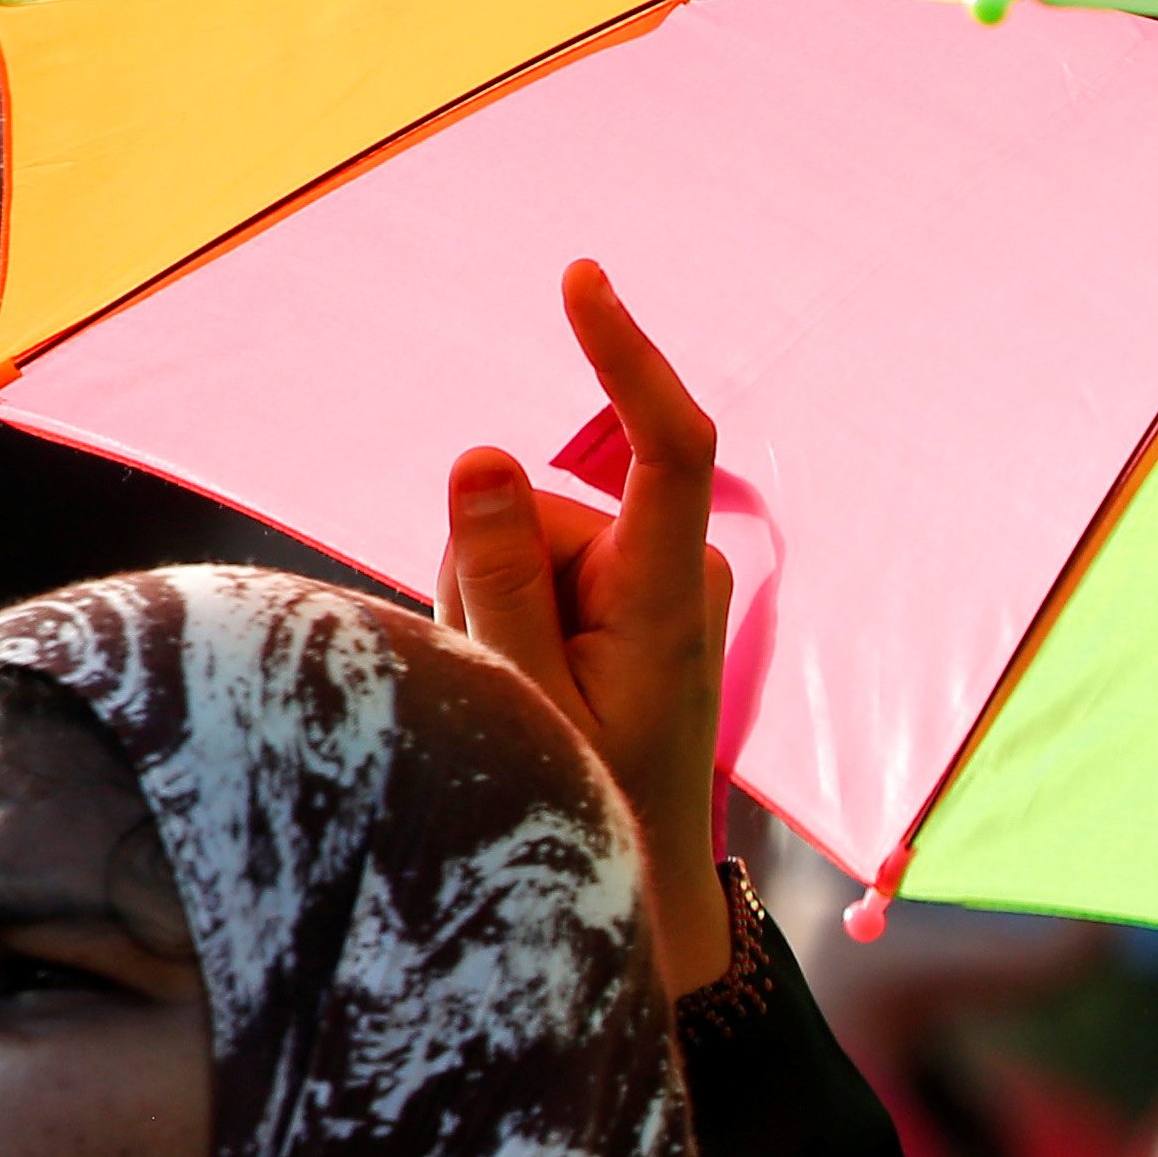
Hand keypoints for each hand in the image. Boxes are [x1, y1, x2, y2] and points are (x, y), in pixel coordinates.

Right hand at [438, 261, 735, 997]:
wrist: (640, 877)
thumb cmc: (593, 805)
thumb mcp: (525, 700)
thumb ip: (499, 579)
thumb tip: (482, 452)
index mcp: (670, 595)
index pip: (671, 448)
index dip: (625, 355)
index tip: (580, 279)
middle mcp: (674, 568)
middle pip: (531, 509)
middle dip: (483, 575)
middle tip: (507, 683)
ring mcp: (651, 576)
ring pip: (515, 538)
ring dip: (490, 607)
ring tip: (526, 695)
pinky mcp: (625, 583)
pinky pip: (525, 565)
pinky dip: (503, 614)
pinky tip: (530, 680)